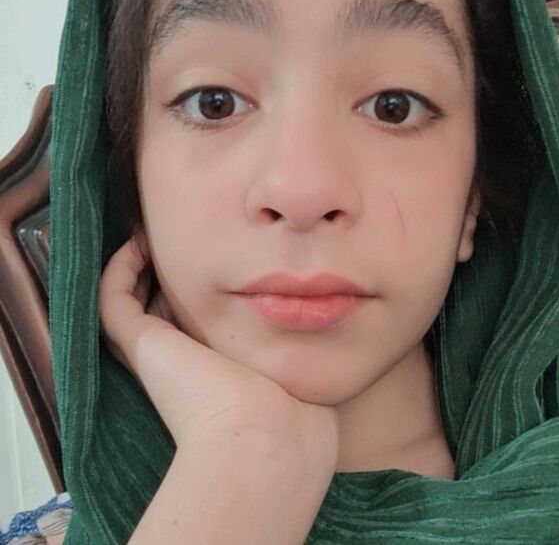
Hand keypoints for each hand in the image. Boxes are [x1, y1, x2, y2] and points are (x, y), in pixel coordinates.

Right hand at [98, 233, 338, 465]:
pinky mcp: (145, 347)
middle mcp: (183, 365)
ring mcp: (159, 356)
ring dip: (136, 268)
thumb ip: (307, 345)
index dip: (196, 295)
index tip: (212, 264)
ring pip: (129, 306)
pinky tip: (138, 241)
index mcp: (218, 373)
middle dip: (166, 277)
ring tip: (148, 235)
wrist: (265, 445)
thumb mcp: (303, 370)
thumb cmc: (296, 420)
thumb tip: (323, 312)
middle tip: (172, 240)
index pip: (196, 327)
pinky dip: (119, 269)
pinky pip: (113, 301)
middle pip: (162, 313)